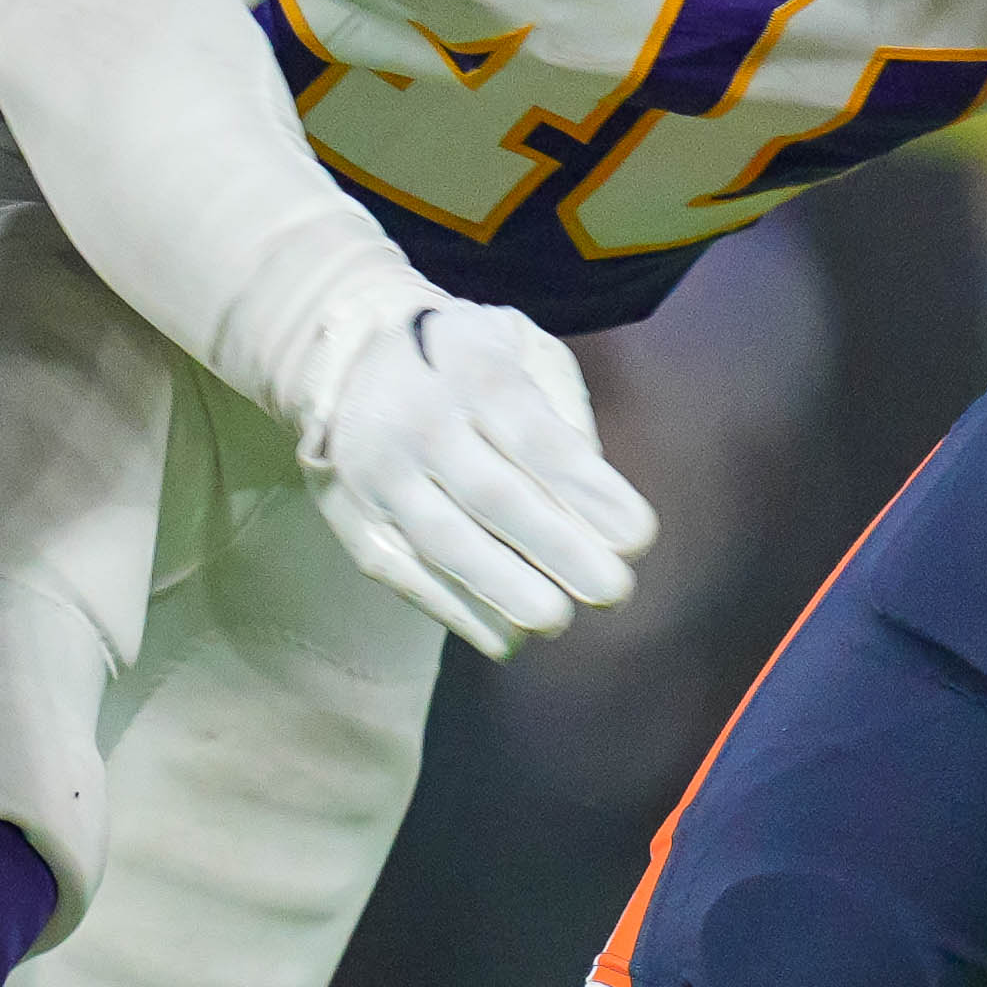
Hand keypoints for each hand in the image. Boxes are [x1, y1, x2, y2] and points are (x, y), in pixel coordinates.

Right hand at [294, 295, 656, 658]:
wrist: (347, 354)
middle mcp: (421, 420)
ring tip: (556, 621)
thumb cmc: (469, 360)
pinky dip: (456, 610)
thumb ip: (564, 411)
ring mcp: (380, 471)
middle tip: (614, 592)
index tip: (639, 539)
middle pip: (493, 495)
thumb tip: (598, 497)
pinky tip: (507, 638)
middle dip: (558, 549)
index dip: (587, 491)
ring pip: (444, 540)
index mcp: (474, 370)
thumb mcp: (522, 348)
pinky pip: (404, 572)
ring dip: (503, 589)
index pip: (537, 438)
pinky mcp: (354, 515)